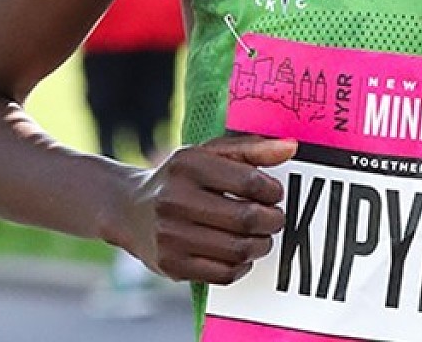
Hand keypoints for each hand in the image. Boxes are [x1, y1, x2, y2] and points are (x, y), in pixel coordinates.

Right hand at [123, 133, 296, 284]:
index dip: (273, 190)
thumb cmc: (182, 177)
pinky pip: (223, 274)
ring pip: (238, 250)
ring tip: (262, 236)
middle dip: (273, 220)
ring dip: (262, 245)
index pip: (249, 181)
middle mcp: (175, 200)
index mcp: (189, 165)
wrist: (130, 209)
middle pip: (246, 219)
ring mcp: (171, 236)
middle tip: (275, 218)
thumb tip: (291, 148)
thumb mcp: (211, 152)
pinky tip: (241, 253)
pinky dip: (242, 265)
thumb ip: (252, 148)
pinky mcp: (171, 266)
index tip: (275, 193)